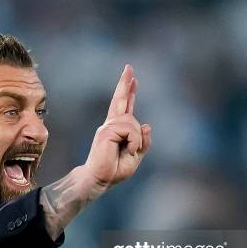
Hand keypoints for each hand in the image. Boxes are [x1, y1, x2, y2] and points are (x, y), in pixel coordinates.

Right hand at [83, 64, 151, 188]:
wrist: (99, 180)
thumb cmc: (114, 170)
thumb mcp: (136, 156)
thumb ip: (143, 141)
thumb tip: (147, 125)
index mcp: (117, 129)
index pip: (124, 107)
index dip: (129, 92)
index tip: (132, 78)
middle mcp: (111, 125)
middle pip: (120, 100)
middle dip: (125, 83)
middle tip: (129, 67)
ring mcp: (107, 127)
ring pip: (132, 122)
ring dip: (136, 139)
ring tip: (130, 151)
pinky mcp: (106, 132)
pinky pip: (129, 130)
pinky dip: (134, 142)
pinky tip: (128, 150)